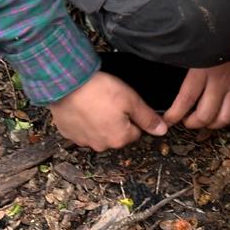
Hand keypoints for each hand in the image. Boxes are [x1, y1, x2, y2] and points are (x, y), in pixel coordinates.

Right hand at [48, 71, 167, 150]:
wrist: (67, 83)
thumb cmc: (100, 90)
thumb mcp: (131, 100)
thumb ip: (148, 118)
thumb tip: (162, 130)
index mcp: (119, 139)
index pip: (136, 132)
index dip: (133, 116)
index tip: (126, 104)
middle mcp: (101, 146)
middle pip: (116, 134)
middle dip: (116, 121)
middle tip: (110, 101)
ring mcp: (82, 141)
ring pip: (98, 132)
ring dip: (99, 122)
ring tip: (95, 103)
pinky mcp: (68, 133)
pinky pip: (81, 129)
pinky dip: (83, 120)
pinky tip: (82, 107)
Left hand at [163, 29, 229, 129]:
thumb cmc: (223, 23)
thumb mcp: (198, 38)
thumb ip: (185, 53)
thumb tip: (169, 59)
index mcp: (203, 69)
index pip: (186, 100)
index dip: (175, 114)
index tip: (168, 119)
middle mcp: (221, 81)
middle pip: (205, 115)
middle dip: (192, 123)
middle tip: (185, 121)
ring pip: (224, 118)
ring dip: (212, 124)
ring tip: (204, 120)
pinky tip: (223, 109)